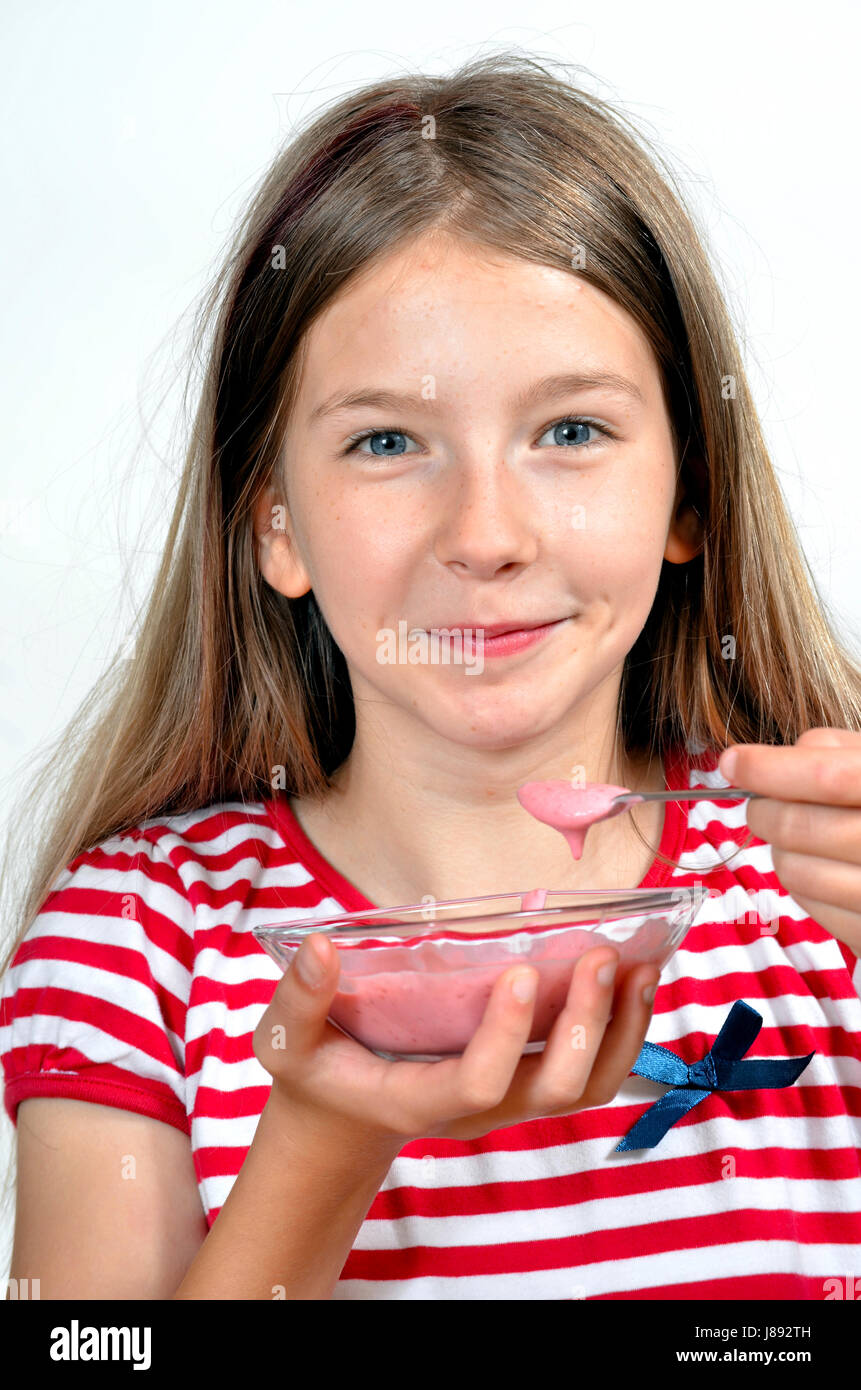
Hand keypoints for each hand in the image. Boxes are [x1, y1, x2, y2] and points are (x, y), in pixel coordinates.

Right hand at [253, 933, 660, 1145]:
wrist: (344, 1121)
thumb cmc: (318, 1074)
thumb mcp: (289, 1041)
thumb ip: (301, 998)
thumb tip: (321, 948)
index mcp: (418, 1098)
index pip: (477, 1081)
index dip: (507, 1034)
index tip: (521, 970)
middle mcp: (476, 1110)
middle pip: (553, 1088)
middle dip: (587, 1026)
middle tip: (603, 956)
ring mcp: (506, 1102)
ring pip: (586, 1088)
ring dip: (622, 1031)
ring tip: (641, 965)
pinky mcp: (524, 1085)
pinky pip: (589, 1073)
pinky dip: (621, 1031)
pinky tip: (632, 978)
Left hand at [718, 726, 860, 954]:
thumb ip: (832, 751)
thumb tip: (769, 761)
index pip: (828, 776)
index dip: (768, 768)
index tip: (732, 762)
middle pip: (798, 826)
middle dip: (762, 812)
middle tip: (761, 806)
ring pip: (793, 869)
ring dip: (780, 849)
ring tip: (799, 838)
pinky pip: (809, 905)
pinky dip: (801, 883)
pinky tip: (821, 866)